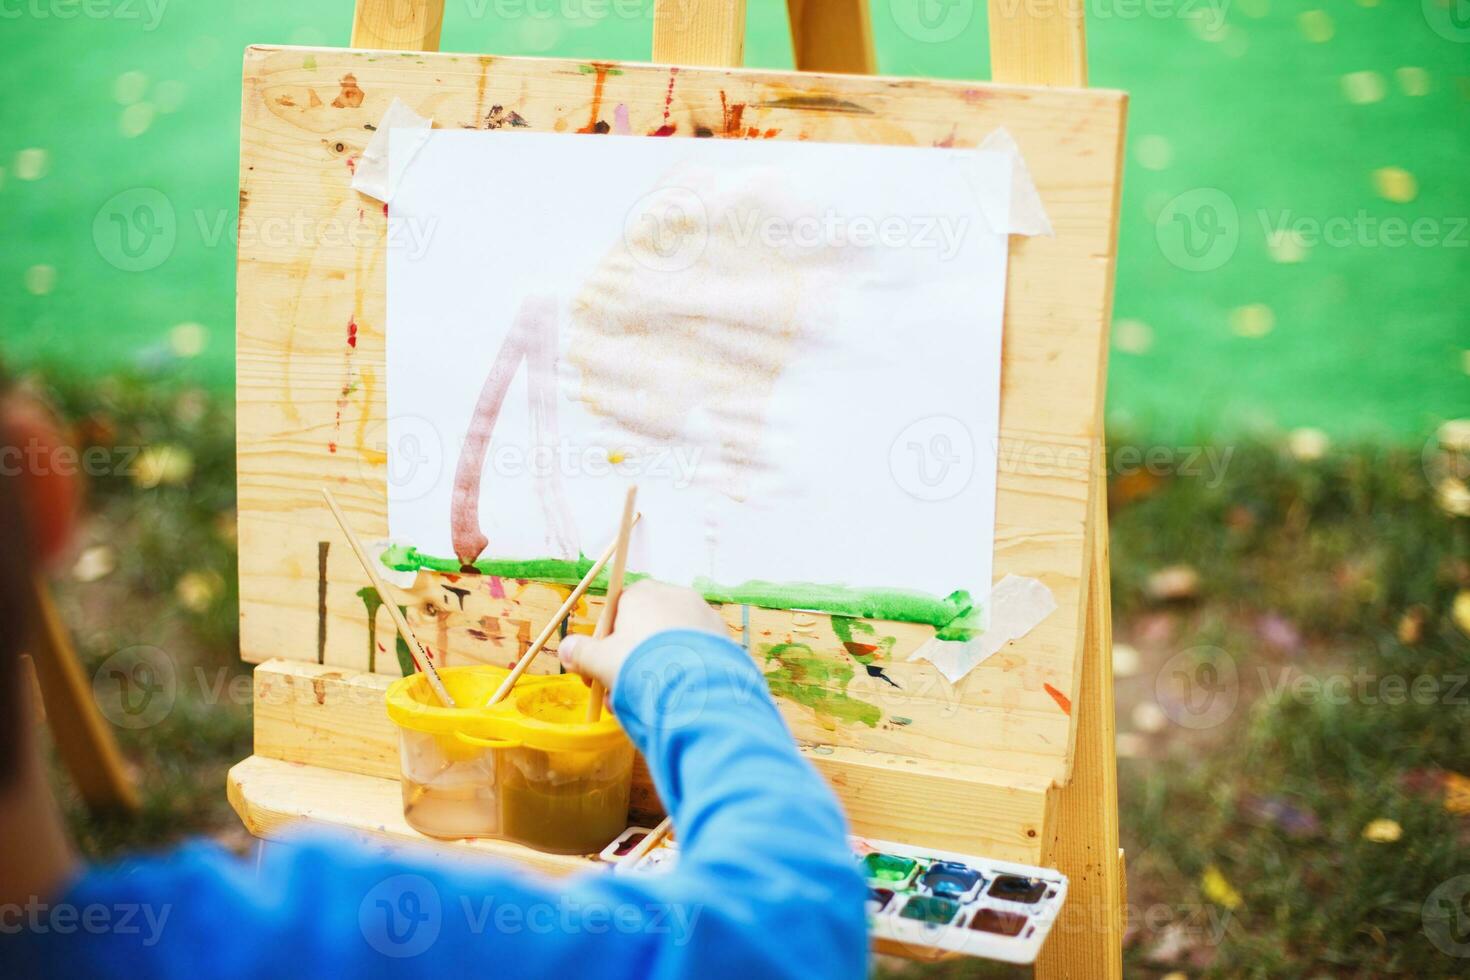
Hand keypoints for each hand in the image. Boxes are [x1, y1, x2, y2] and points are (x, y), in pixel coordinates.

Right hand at [558, 580, 726, 694]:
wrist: (697, 687)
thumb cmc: (641, 666)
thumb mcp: (600, 661)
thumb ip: (581, 653)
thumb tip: (566, 650)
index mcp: (644, 593)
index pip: (616, 613)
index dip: (603, 645)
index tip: (595, 673)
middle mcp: (676, 596)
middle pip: (644, 631)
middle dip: (627, 664)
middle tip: (617, 696)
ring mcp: (704, 616)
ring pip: (669, 646)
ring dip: (652, 672)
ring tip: (644, 705)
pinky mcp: (724, 639)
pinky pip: (694, 655)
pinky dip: (681, 673)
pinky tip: (674, 701)